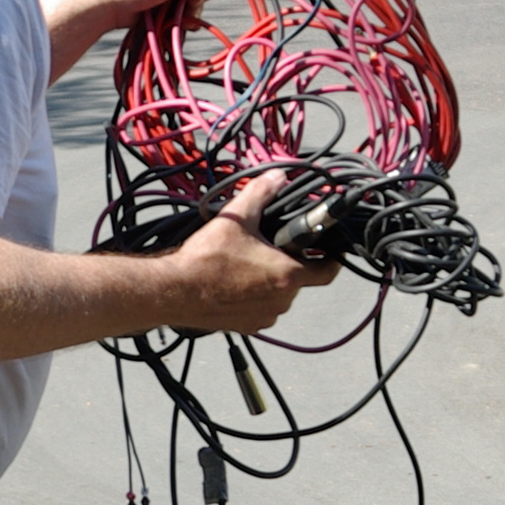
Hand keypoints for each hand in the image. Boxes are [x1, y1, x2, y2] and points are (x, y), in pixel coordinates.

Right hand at [166, 174, 338, 334]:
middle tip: (268, 246)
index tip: (326, 248)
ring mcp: (264, 317)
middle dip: (289, 263)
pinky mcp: (246, 327)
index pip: (329, 270)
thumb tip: (278, 177)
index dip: (331, 257)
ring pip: (279, 296)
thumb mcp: (236, 217)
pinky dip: (254, 297)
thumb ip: (261, 193)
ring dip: (270, 281)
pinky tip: (234, 282)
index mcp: (287, 275)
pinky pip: (261, 310)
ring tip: (246, 263)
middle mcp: (281, 301)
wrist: (173, 292)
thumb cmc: (204, 260)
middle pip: (300, 280)